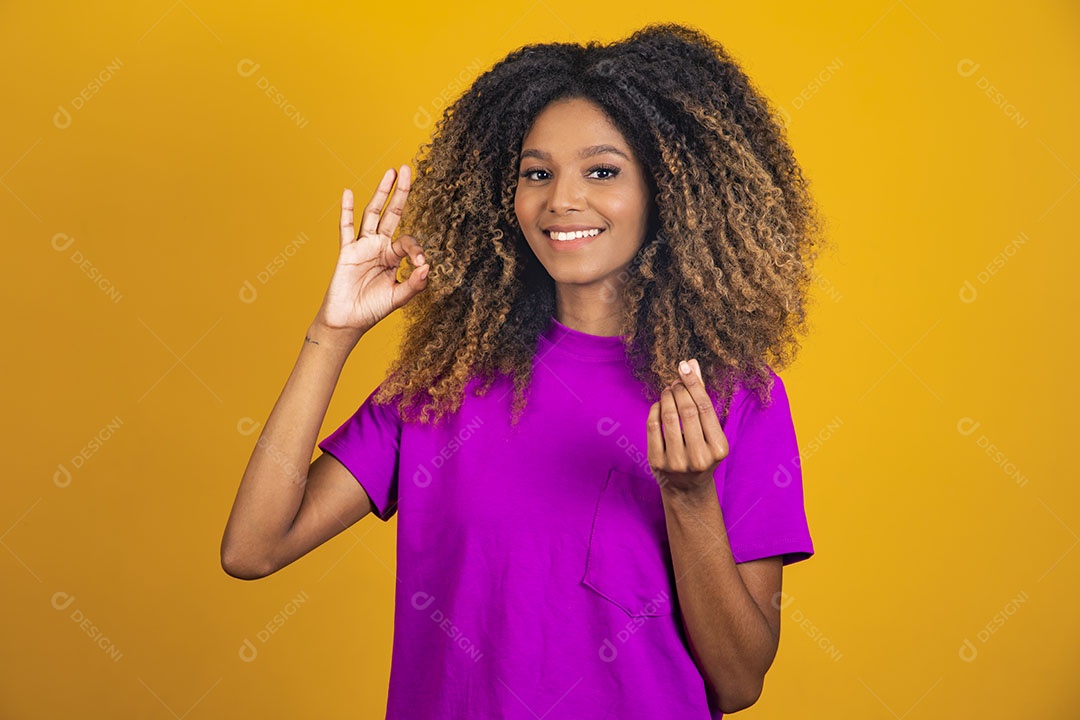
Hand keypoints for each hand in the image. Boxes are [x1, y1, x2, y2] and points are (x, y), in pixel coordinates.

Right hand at [313, 165, 429, 333]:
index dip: (416, 249)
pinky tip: (349, 192)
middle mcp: (379, 247)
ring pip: (372, 214)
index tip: (419, 265)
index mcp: (393, 257)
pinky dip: (347, 210)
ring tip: (390, 172)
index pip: (408, 241)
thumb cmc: (372, 310)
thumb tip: (428, 267)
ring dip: (381, 192)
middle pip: (392, 213)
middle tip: (408, 169)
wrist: (347, 321)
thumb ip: (414, 284)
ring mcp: (362, 246)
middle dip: (401, 192)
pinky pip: (345, 228)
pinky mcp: (346, 251)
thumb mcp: (398, 298)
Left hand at [646, 358, 729, 495]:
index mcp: (719, 448)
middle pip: (687, 410)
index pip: (705, 407)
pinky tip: (659, 404)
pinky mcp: (657, 462)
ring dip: (666, 397)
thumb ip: (702, 398)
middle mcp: (699, 457)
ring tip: (668, 390)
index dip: (693, 383)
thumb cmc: (701, 452)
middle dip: (679, 389)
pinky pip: (653, 427)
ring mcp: (677, 462)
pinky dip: (655, 410)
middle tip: (675, 381)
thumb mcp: (709, 431)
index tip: (685, 366)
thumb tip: (693, 365)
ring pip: (669, 417)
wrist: (687, 488)